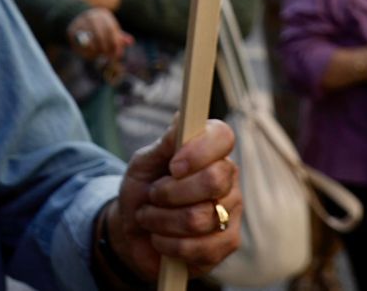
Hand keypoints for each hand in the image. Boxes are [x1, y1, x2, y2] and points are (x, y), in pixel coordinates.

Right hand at [67, 8, 132, 62]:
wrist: (77, 17)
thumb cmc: (99, 25)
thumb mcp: (110, 27)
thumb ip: (119, 35)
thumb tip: (130, 42)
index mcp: (103, 15)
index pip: (111, 30)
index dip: (116, 44)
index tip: (118, 55)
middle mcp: (91, 16)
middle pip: (101, 35)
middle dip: (106, 49)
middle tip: (109, 58)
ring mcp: (80, 23)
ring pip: (91, 41)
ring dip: (97, 52)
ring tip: (100, 56)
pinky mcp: (72, 31)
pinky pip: (81, 45)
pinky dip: (87, 52)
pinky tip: (91, 55)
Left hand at [104, 118, 241, 281]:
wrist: (135, 232)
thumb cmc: (143, 189)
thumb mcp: (144, 163)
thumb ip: (165, 144)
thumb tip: (182, 119)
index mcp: (210, 150)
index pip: (223, 137)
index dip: (198, 151)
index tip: (172, 166)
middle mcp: (228, 178)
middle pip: (214, 180)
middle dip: (171, 192)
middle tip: (153, 195)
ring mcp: (231, 212)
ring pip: (201, 217)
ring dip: (162, 220)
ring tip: (149, 218)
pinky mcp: (226, 244)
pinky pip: (200, 248)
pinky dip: (168, 244)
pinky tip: (159, 239)